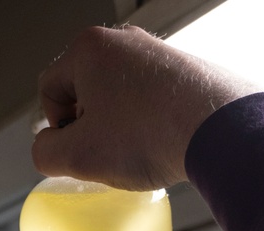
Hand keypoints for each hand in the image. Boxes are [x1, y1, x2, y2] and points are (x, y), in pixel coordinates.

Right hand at [32, 25, 262, 190]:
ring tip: (137, 150)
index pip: (49, 89)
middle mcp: (121, 41)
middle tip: (107, 153)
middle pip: (83, 90)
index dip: (57, 128)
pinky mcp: (180, 68)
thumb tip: (46, 150)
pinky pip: (147, 98)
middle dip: (89, 126)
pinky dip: (146, 122)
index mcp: (88, 49)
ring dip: (117, 127)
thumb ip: (46, 154)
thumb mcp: (79, 156)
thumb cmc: (149, 135)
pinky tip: (159, 142)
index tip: (78, 149)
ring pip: (116, 96)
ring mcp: (154, 52)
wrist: (217, 129)